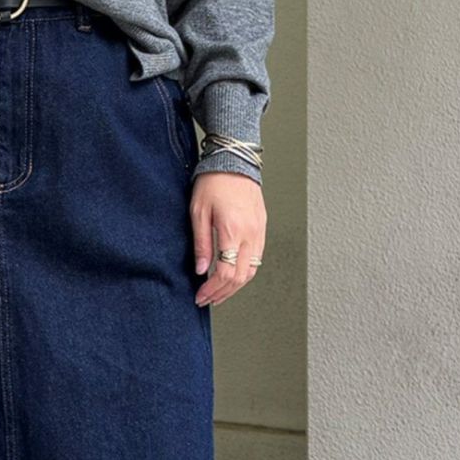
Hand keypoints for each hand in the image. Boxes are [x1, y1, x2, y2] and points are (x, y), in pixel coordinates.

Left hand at [191, 172, 266, 307]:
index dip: (212, 289)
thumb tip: (200, 270)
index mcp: (233, 230)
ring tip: (218, 293)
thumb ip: (201, 244)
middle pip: (240, 277)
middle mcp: (250, 234)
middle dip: (222, 293)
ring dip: (234, 286)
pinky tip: (231, 275)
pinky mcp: (261, 228)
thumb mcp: (198, 213)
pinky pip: (256, 259)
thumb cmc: (213, 182)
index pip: (225, 273)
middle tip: (207, 299)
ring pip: (251, 271)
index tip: (200, 296)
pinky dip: (243, 272)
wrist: (234, 160)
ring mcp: (259, 231)